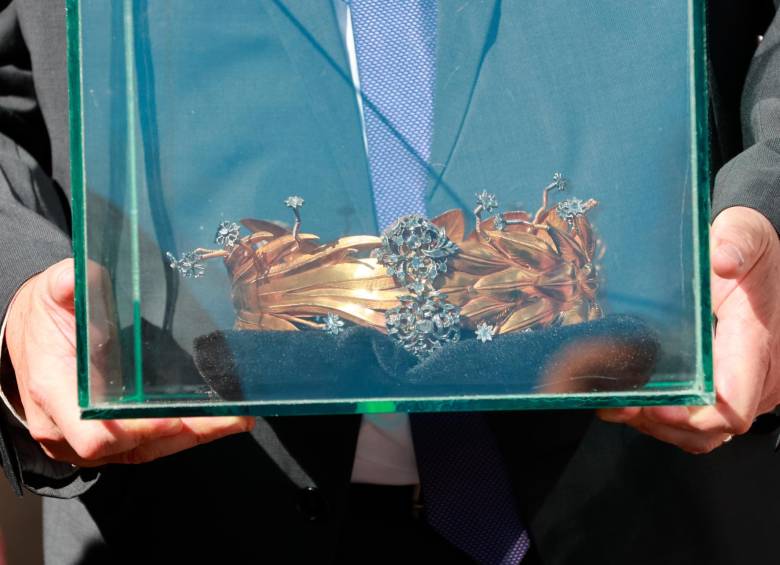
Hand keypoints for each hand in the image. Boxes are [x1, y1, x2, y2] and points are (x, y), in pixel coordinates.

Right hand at [4, 258, 253, 466]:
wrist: (28, 339)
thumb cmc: (44, 318)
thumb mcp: (51, 293)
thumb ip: (66, 284)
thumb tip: (78, 277)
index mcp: (55, 393)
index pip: (95, 434)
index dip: (136, 430)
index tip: (174, 418)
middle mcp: (69, 430)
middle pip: (134, 447)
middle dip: (187, 434)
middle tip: (233, 418)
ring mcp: (89, 443)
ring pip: (147, 451)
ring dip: (195, 437)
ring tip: (238, 418)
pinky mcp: (110, 442)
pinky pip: (149, 447)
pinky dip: (185, 436)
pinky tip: (220, 420)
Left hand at [598, 206, 779, 452]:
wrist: (756, 260)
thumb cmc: (749, 250)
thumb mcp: (745, 233)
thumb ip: (737, 241)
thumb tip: (723, 258)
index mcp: (756, 346)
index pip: (732, 406)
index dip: (691, 415)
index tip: (655, 406)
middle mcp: (757, 379)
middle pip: (709, 431)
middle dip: (663, 425)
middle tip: (622, 404)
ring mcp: (742, 391)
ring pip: (699, 435)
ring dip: (657, 427)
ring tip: (620, 404)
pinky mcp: (725, 392)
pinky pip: (696, 426)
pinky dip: (663, 423)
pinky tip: (633, 403)